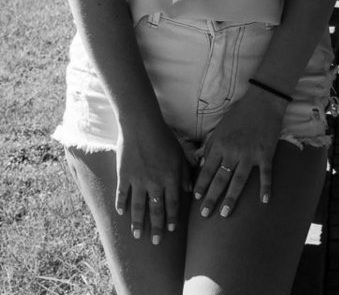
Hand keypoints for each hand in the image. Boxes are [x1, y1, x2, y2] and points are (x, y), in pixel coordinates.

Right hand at [114, 122, 191, 244]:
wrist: (142, 126)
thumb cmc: (164, 138)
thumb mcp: (180, 154)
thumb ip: (185, 173)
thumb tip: (189, 190)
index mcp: (171, 177)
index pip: (173, 203)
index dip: (173, 218)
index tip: (172, 230)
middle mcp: (155, 182)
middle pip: (156, 209)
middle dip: (157, 227)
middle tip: (156, 242)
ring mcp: (138, 180)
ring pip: (138, 207)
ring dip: (138, 223)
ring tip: (137, 235)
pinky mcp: (123, 175)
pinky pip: (121, 194)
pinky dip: (121, 204)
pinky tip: (121, 214)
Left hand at [192, 89, 286, 217]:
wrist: (263, 102)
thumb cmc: (239, 115)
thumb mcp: (220, 129)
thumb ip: (211, 147)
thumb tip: (203, 166)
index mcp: (220, 145)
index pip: (207, 170)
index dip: (201, 185)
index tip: (196, 199)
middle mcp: (233, 152)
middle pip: (220, 180)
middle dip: (211, 198)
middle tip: (205, 215)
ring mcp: (250, 155)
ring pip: (238, 181)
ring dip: (231, 198)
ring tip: (225, 213)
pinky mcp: (266, 154)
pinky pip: (265, 174)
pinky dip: (266, 187)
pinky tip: (264, 201)